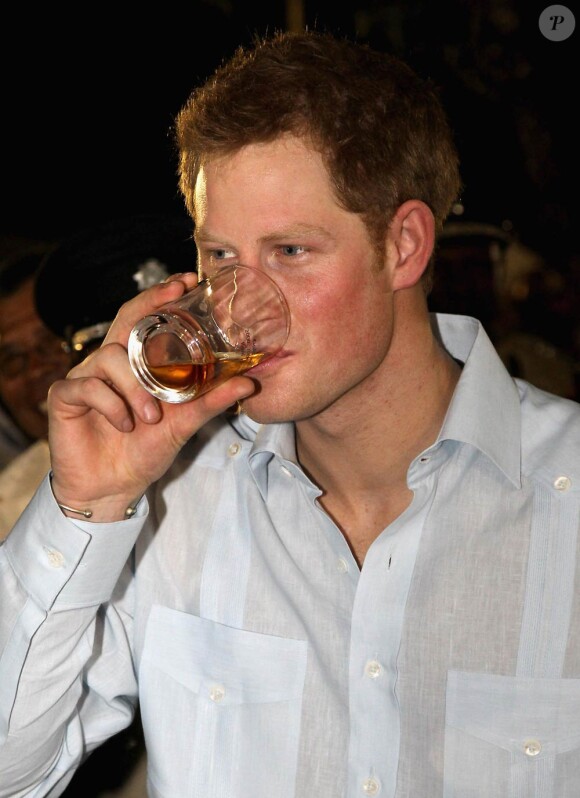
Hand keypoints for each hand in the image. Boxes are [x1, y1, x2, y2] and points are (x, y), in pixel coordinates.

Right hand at [47, 274, 255, 521]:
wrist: (112, 489)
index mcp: (136, 364)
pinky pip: (88, 386)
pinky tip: (125, 424)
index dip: (161, 297)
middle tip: (174, 296)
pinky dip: (112, 404)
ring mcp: (86, 376)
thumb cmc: (144, 451)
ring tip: (151, 417)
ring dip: (135, 386)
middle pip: (125, 320)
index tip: (186, 281)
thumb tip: (249, 382)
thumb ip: (211, 401)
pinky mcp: (65, 396)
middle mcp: (110, 363)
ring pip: (110, 357)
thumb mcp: (184, 424)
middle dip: (149, 303)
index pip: (146, 320)